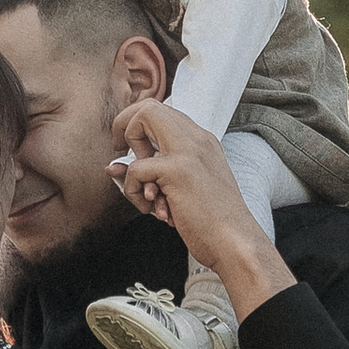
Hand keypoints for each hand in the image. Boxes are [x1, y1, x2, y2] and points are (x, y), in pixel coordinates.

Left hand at [109, 102, 289, 309]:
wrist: (236, 243)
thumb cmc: (211, 222)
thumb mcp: (181, 190)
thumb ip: (152, 174)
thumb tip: (113, 167)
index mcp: (202, 141)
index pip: (161, 110)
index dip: (138, 125)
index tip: (133, 153)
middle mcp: (197, 138)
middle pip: (147, 105)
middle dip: (125, 128)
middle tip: (124, 158)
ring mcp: (188, 150)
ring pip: (140, 122)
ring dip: (132, 166)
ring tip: (150, 197)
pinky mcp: (178, 170)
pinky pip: (135, 169)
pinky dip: (134, 192)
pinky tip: (156, 211)